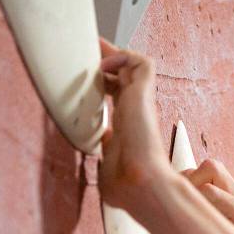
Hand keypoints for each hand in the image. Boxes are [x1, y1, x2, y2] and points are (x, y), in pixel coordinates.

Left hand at [97, 39, 175, 213]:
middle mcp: (136, 111)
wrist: (139, 185)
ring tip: (94, 48)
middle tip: (88, 50)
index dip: (105, 82)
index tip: (90, 76)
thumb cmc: (126, 185)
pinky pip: (140, 62)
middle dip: (107, 59)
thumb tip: (101, 142)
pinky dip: (123, 56)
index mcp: (128, 125)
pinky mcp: (144, 94)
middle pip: (125, 74)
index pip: (118, 95)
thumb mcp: (107, 165)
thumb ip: (104, 150)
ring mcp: (142, 101)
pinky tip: (105, 66)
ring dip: (113, 53)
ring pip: (134, 63)